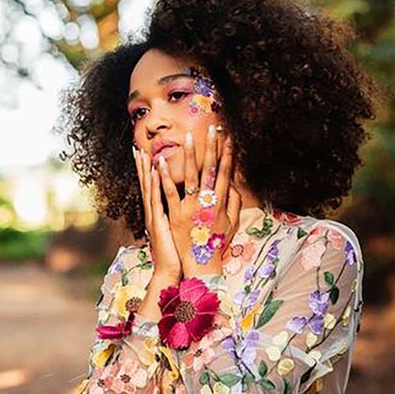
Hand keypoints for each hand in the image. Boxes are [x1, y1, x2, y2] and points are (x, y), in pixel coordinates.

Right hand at [133, 145, 181, 319]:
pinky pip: (157, 201)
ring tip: (143, 153)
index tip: (146, 154)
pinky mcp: (159, 223)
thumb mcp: (175, 231)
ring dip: (146, 170)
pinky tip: (155, 173)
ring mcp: (154, 217)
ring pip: (149, 189)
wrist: (169, 271)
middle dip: (142, 166)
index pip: (152, 187)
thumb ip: (175, 218)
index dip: (148, 170)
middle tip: (137, 147)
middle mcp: (153, 213)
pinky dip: (155, 186)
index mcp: (158, 213)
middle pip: (146, 184)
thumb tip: (180, 209)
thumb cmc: (176, 253)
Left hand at [156, 123, 241, 276]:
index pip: (225, 173)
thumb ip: (233, 203)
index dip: (227, 155)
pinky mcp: (175, 215)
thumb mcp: (231, 224)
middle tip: (213, 129)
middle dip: (212, 148)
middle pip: (210, 169)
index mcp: (220, 203)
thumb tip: (233, 185)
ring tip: (187, 137)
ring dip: (189, 155)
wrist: (202, 265)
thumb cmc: (215, 244)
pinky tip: (160, 162)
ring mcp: (191, 208)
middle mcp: (207, 202)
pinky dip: (165, 177)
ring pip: (190, 176)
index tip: (228, 139)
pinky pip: (169, 192)